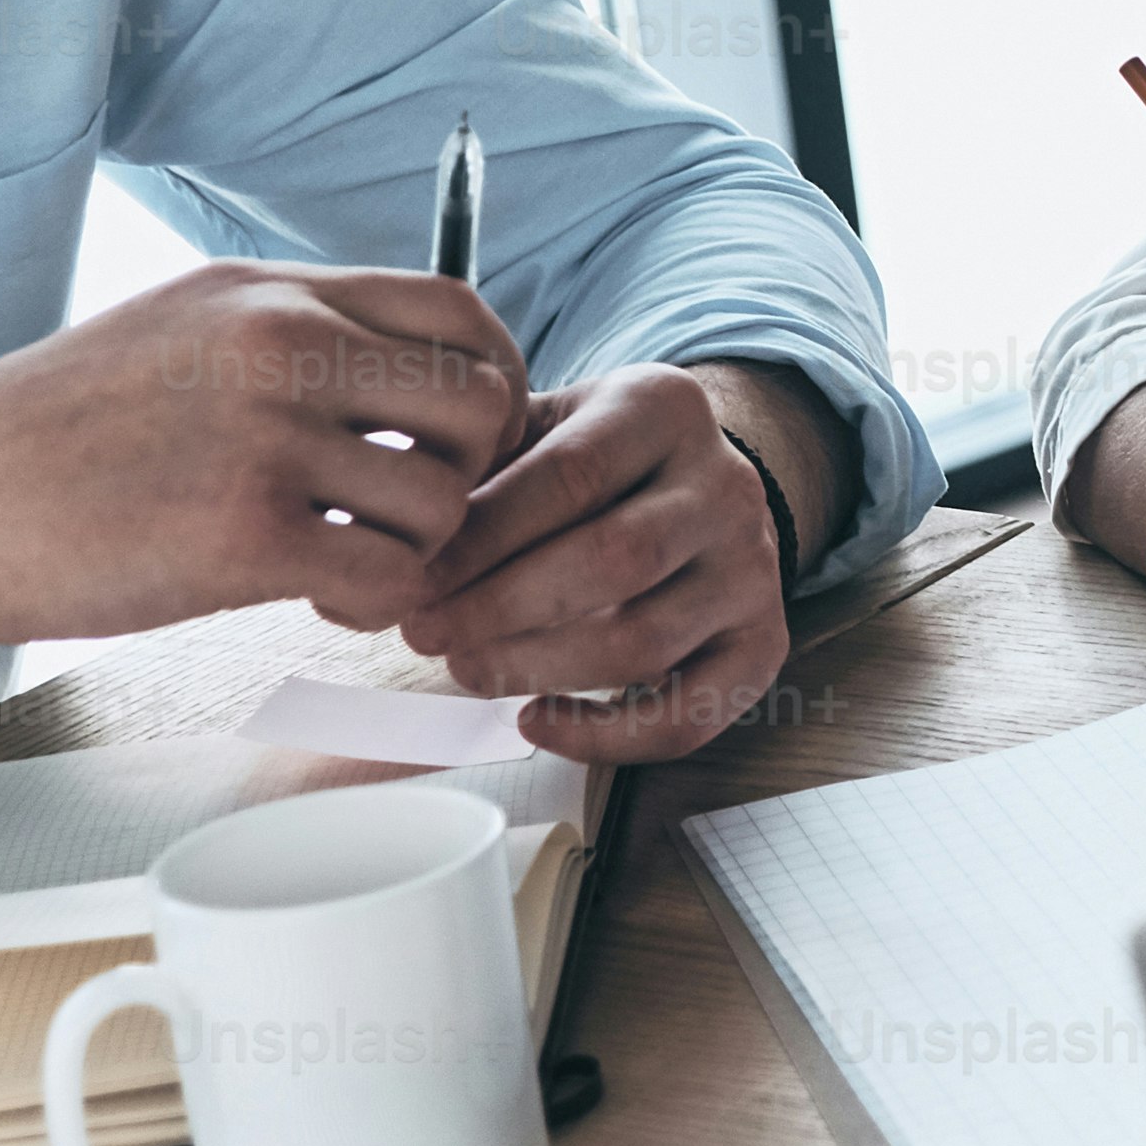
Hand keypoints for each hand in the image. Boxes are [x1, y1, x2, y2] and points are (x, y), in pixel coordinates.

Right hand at [0, 263, 520, 644]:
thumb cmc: (46, 434)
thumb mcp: (173, 328)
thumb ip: (284, 331)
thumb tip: (392, 362)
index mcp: (269, 292)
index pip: (460, 310)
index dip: (490, 381)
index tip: (460, 437)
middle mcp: (281, 345)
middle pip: (479, 402)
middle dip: (465, 473)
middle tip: (406, 515)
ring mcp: (265, 437)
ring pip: (443, 500)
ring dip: (416, 549)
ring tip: (351, 563)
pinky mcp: (242, 536)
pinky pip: (388, 576)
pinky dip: (376, 603)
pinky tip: (322, 600)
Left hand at [406, 359, 795, 761]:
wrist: (692, 480)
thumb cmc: (586, 460)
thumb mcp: (539, 424)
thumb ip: (475, 463)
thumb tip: (383, 543)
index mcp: (664, 408)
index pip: (573, 474)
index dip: (486, 536)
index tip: (414, 578)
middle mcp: (728, 484)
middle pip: (617, 559)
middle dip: (504, 607)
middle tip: (425, 633)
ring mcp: (754, 569)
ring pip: (645, 641)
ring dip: (539, 668)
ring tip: (466, 669)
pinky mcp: (763, 643)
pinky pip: (691, 713)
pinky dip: (608, 737)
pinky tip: (536, 721)